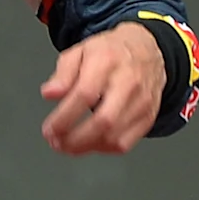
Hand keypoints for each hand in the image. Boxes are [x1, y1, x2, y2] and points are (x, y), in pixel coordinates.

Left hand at [40, 21, 166, 155]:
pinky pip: (126, 142)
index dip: (64, 117)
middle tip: (56, 142)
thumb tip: (49, 93)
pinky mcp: (148, 116)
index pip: (85, 95)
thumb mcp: (79, 51)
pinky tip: (89, 145)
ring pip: (116, 136)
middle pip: (104, 120)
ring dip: (86, 147)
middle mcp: (128, 83)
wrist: (147, 50)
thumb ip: (62, 74)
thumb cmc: (110, 52)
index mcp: (107, 63)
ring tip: (67, 146)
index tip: (49, 129)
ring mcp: (142, 102)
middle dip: (75, 139)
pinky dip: (104, 149)